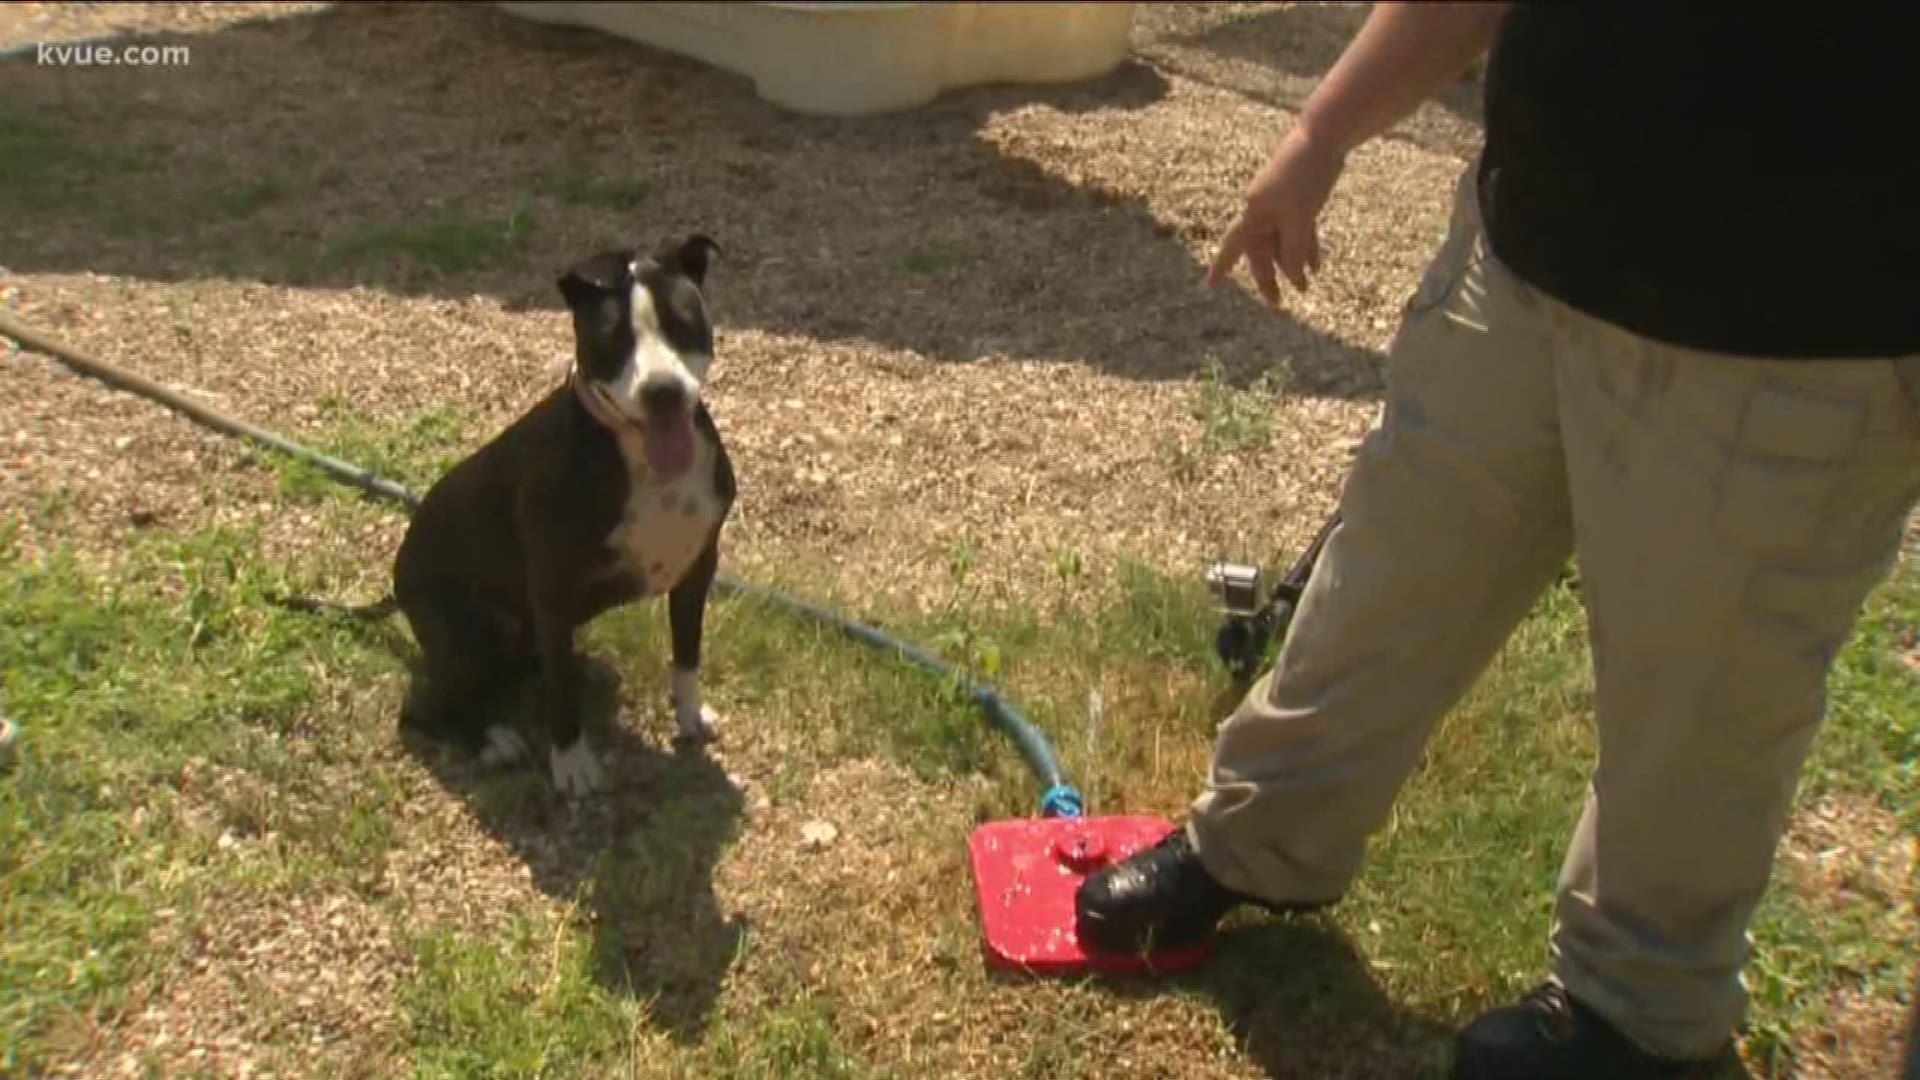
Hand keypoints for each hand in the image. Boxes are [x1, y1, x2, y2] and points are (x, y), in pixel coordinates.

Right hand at [1208, 121, 1346, 303]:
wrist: (1324, 137)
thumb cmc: (1305, 175)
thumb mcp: (1300, 219)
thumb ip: (1294, 250)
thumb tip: (1293, 278)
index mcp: (1254, 212)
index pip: (1233, 247)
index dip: (1221, 267)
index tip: (1211, 286)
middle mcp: (1262, 210)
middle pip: (1260, 251)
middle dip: (1270, 277)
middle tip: (1278, 304)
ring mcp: (1281, 205)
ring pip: (1282, 242)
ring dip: (1292, 265)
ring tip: (1305, 288)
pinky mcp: (1300, 199)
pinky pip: (1298, 231)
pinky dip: (1305, 247)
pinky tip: (1316, 266)